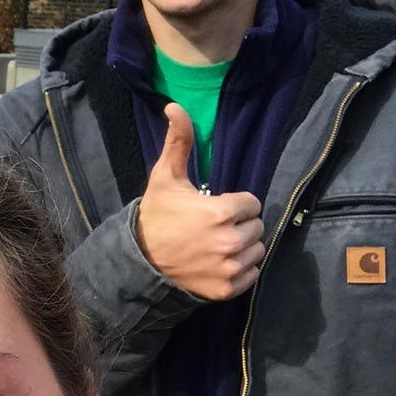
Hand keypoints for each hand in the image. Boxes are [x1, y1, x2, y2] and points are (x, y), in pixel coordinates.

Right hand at [135, 103, 264, 300]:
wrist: (139, 260)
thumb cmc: (157, 216)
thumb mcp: (165, 177)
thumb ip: (179, 141)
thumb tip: (175, 106)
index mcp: (220, 212)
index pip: (253, 204)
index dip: (234, 204)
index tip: (214, 208)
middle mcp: (229, 241)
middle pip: (257, 227)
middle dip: (239, 224)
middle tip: (214, 227)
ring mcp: (229, 268)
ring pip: (257, 250)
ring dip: (242, 246)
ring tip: (217, 244)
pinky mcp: (228, 289)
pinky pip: (252, 274)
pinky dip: (240, 269)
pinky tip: (218, 262)